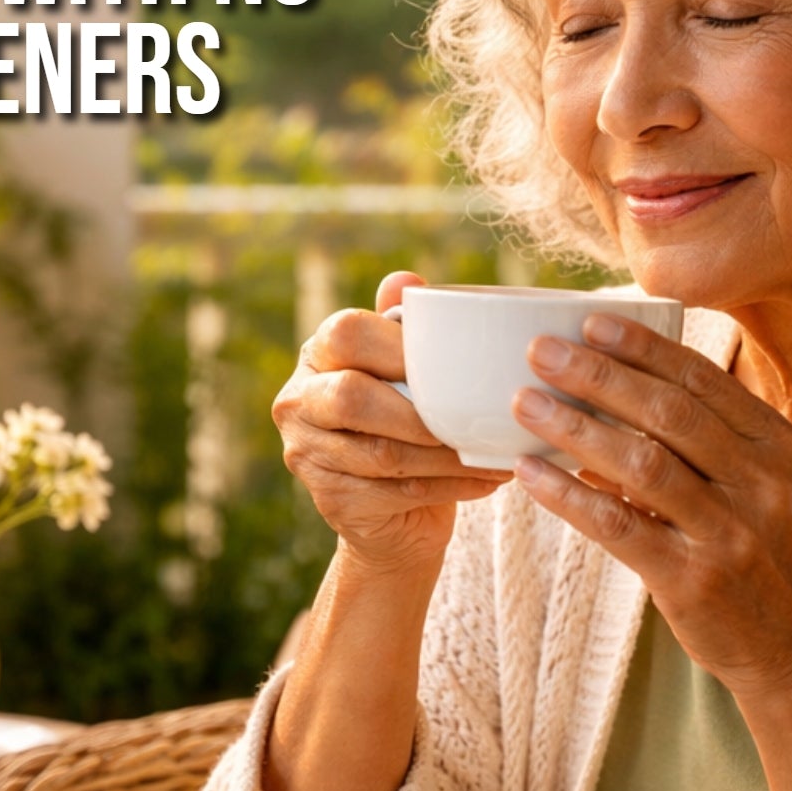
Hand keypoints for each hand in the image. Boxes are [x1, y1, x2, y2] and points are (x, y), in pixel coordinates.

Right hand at [272, 272, 513, 575]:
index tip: (451, 363)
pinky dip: (450, 486)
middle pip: (351, 397)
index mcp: (316, 354)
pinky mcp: (330, 500)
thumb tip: (407, 281)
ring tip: (494, 453)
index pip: (346, 333)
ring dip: (448, 456)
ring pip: (382, 453)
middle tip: (470, 419)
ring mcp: (306, 455)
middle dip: (419, 412)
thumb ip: (404, 326)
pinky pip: (397, 491)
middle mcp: (297, 401)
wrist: (390, 509)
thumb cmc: (403, 420)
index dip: (400, 346)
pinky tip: (485, 478)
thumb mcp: (404, 370)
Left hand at [508, 314, 791, 697]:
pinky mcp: (695, 581)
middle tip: (539, 351)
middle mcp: (760, 483)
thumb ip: (713, 444)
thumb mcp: (767, 490)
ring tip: (523, 402)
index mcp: (778, 447)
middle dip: (598, 375)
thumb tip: (615, 399)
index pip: (703, 381)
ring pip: (641, 463)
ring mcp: (730, 533)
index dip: (643, 349)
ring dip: (574, 427)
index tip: (591, 322)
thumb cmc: (769, 561)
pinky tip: (530, 475)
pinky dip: (569, 497)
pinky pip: (620, 527)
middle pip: (667, 412)